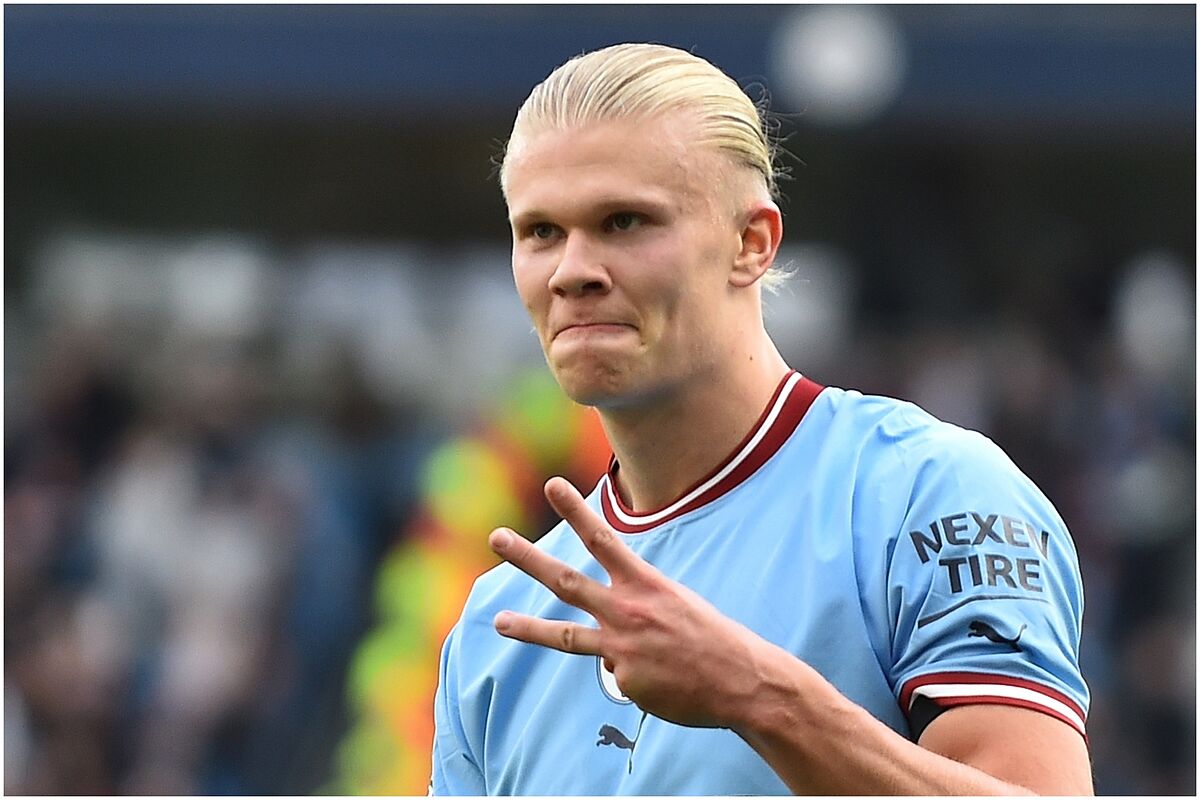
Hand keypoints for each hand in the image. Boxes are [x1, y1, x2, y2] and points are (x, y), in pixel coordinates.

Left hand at [489, 476, 771, 728]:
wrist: (743, 681)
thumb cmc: (710, 638)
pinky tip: (663, 679)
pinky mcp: (626, 680)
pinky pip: (619, 674)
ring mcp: (622, 647)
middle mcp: (628, 611)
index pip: (603, 539)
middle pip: (566, 580)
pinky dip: (636, 674)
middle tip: (497, 537)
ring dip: (527, 627)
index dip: (574, 512)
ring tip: (498, 621)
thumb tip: (602, 636)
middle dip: (528, 557)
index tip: (551, 485)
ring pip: (564, 635)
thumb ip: (635, 606)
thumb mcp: (676, 603)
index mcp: (646, 584)